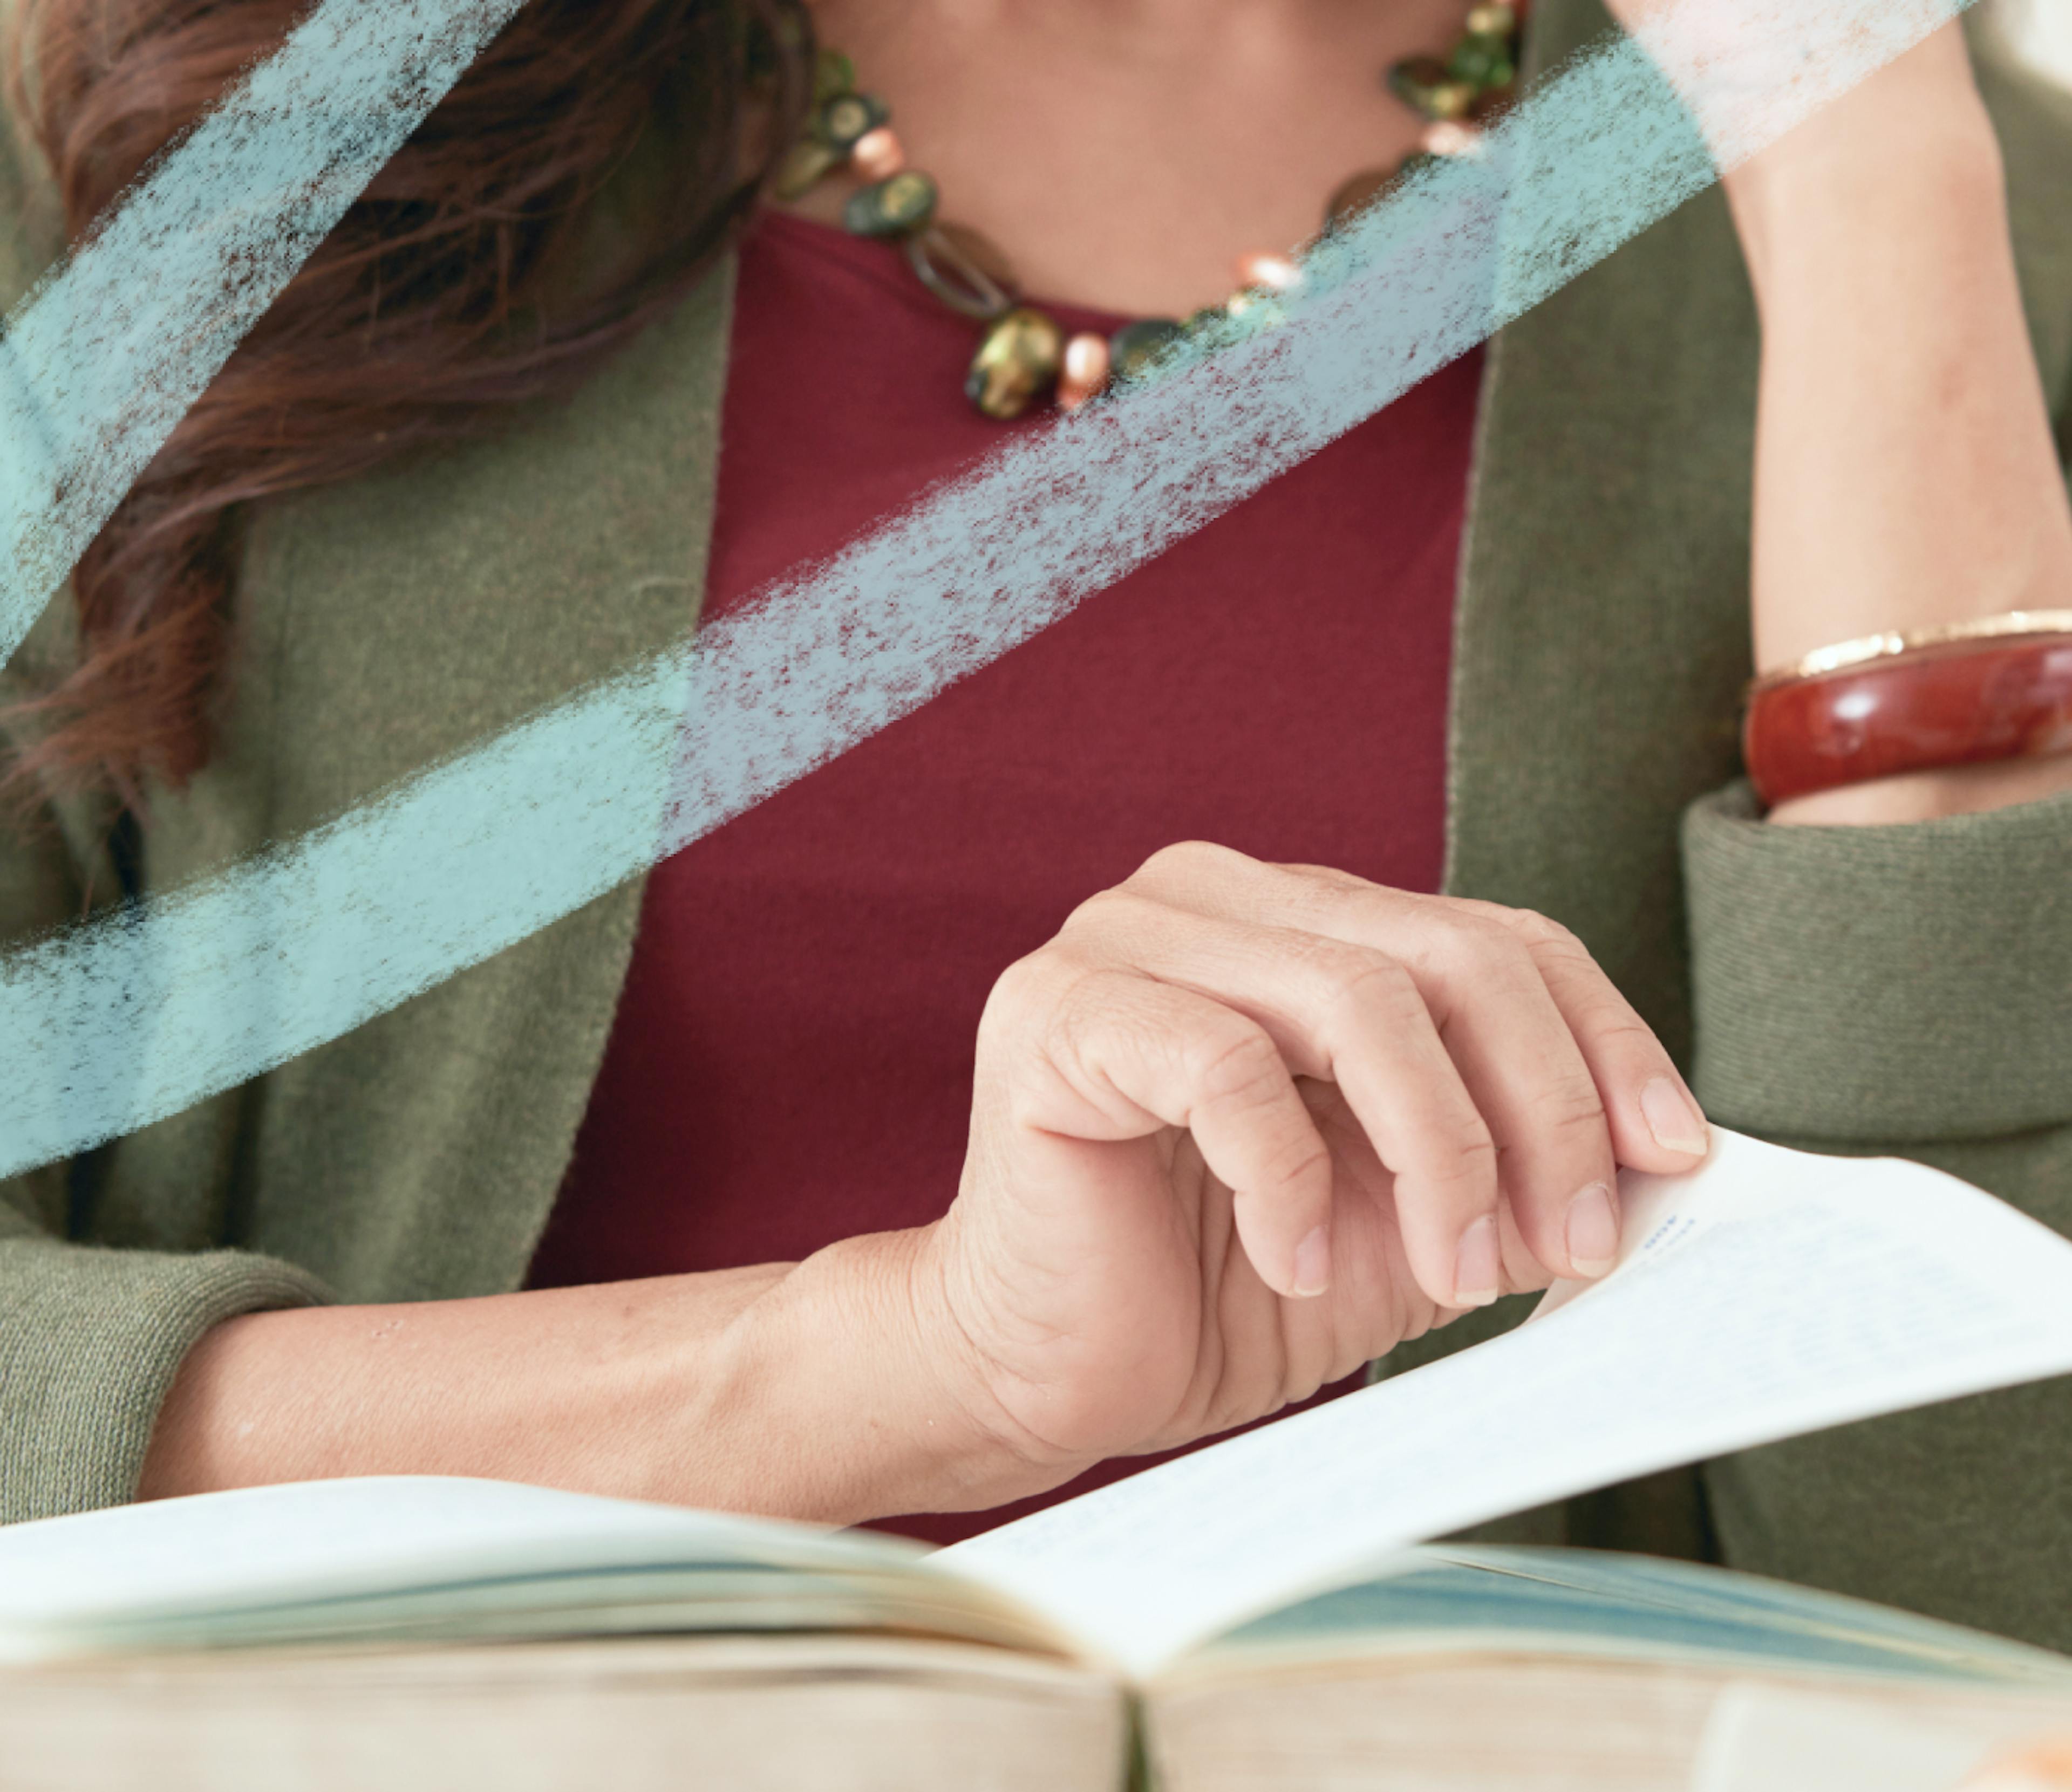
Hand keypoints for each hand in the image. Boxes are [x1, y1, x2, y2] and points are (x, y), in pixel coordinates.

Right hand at [916, 842, 1710, 1486]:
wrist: (1041, 1367)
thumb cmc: (1214, 1285)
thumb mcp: (1405, 1220)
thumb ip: (1507, 1168)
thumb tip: (1653, 1161)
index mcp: (1300, 920)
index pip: (1492, 936)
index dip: (1599, 1039)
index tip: (1669, 1156)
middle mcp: (1216, 897)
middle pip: (1441, 954)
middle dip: (1536, 1110)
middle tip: (1570, 1244)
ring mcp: (1126, 937)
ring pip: (1351, 997)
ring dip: (1437, 1152)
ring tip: (1448, 1271)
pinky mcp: (1059, 1009)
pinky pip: (1223, 1065)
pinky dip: (1289, 1179)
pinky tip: (1293, 1262)